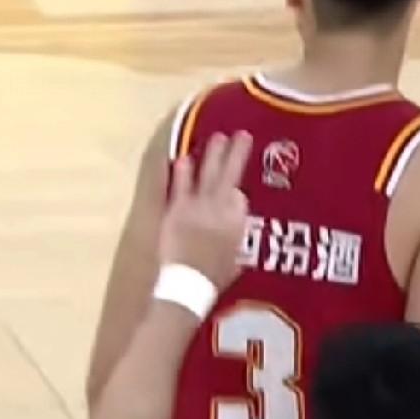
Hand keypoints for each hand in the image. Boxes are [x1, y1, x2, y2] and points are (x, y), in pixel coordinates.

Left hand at [159, 131, 252, 289]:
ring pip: (209, 174)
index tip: (238, 187)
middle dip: (236, 154)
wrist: (188, 284)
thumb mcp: (234, 265)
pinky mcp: (178, 209)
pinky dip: (182, 172)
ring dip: (214, 154)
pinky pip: (181, 186)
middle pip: (231, 176)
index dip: (238, 193)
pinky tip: (184, 158)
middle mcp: (222, 210)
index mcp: (237, 224)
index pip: (241, 199)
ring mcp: (200, 207)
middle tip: (241, 135)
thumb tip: (240, 248)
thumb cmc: (211, 280)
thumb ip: (236, 250)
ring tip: (219, 137)